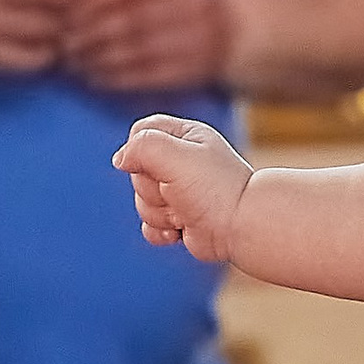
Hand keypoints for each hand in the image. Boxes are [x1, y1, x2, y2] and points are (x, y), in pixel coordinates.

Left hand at [63, 0, 233, 93]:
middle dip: (90, 34)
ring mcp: (198, 38)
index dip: (92, 2)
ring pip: (136, 50)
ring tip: (74, 63)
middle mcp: (194, 3)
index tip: (67, 14)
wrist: (236, 31)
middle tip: (65, 43)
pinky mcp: (194, 69)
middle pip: (131, 19)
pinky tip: (96, 78)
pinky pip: (148, 75)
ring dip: (98, 59)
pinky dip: (116, 78)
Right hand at [114, 115, 249, 261]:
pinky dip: (160, 231)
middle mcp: (181, 163)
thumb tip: (120, 160)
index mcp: (185, 136)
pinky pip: (149, 225)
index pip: (141, 132)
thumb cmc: (214, 188)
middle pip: (136, 172)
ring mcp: (179, 193)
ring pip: (141, 201)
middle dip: (152, 188)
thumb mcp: (173, 155)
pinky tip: (180, 230)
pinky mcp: (179, 219)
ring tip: (186, 212)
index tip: (157, 162)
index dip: (139, 149)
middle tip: (179, 192)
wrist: (242, 228)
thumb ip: (141, 147)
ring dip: (159, 212)